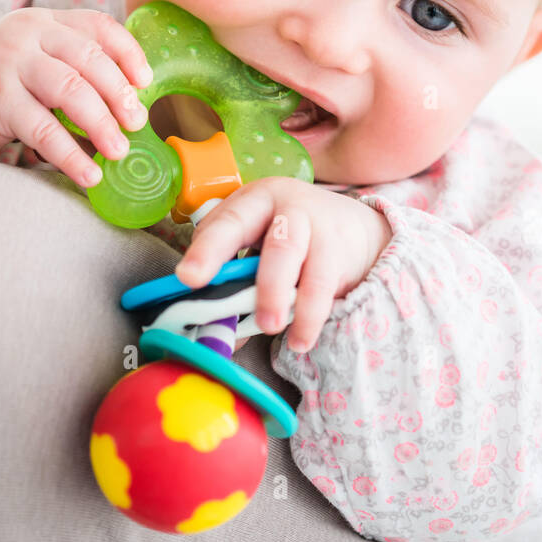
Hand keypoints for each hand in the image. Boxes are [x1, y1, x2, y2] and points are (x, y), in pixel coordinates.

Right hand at [0, 8, 151, 185]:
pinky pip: (43, 130)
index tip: (146, 82)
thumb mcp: (38, 61)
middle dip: (120, 94)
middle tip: (138, 123)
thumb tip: (132, 113)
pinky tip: (88, 174)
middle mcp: (29, 35)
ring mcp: (10, 65)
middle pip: (89, 58)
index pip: (98, 26)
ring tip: (119, 151)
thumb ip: (77, 73)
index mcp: (47, 22)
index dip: (128, 53)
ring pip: (70, 90)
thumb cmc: (4, 81)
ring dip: (102, 124)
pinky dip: (70, 155)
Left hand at [174, 178, 392, 353]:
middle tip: (232, 309)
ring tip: (270, 328)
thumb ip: (235, 277)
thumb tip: (214, 329)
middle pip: (275, 241)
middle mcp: (287, 207)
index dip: (207, 250)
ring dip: (281, 296)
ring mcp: (317, 226)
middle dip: (257, 278)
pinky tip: (300, 339)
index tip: (187, 277)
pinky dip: (309, 316)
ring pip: (299, 261)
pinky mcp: (339, 250)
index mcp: (254, 202)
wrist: (354, 226)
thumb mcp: (259, 242)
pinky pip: (322, 286)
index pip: (227, 222)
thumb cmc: (292, 236)